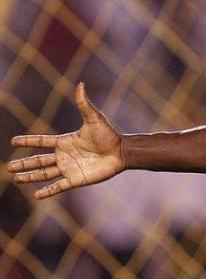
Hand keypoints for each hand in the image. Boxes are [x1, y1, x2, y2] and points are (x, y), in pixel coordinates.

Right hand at [7, 82, 124, 198]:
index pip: (41, 141)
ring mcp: (69, 168)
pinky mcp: (76, 180)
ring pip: (44, 174)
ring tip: (16, 179)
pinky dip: (47, 191)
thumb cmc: (109, 135)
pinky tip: (36, 195)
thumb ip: (83, 103)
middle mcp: (64, 156)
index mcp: (65, 141)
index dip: (28, 141)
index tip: (13, 141)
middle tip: (8, 167)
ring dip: (30, 177)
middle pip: (38, 160)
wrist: (122, 152)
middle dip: (23, 164)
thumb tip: (81, 84)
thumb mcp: (94, 118)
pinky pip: (58, 187)